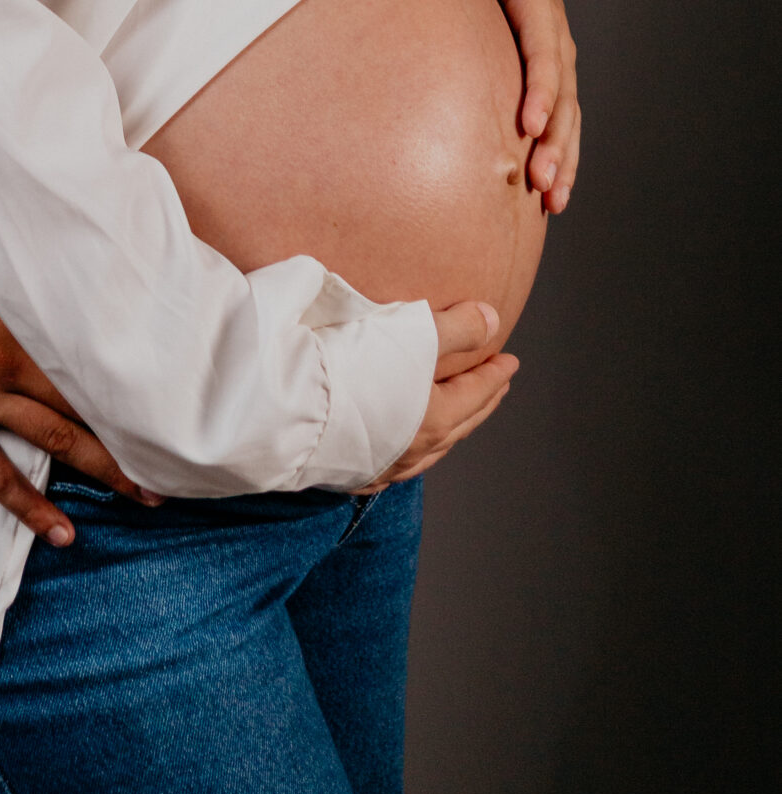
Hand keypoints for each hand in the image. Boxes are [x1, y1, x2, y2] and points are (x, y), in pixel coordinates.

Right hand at [0, 199, 156, 544]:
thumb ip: (16, 254)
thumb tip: (51, 240)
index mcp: (21, 310)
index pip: (94, 349)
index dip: (136, 374)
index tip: (175, 389)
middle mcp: (8, 358)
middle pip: (87, 400)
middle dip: (136, 430)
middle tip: (181, 457)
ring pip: (55, 440)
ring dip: (105, 470)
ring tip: (147, 496)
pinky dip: (29, 505)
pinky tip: (61, 532)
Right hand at [364, 300, 516, 488]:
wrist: (283, 407)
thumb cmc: (346, 364)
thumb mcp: (409, 334)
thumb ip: (456, 327)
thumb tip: (493, 320)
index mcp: (434, 418)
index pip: (475, 392)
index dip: (494, 374)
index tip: (510, 362)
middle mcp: (412, 450)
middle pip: (459, 424)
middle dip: (480, 402)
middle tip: (495, 386)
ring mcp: (379, 467)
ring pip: (428, 452)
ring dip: (448, 431)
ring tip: (456, 417)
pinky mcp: (347, 473)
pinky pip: (393, 468)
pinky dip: (410, 455)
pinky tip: (402, 452)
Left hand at [452, 0, 580, 211]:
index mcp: (537, 1)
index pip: (542, 49)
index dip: (541, 88)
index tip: (528, 126)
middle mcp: (554, 37)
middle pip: (563, 95)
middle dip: (554, 139)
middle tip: (539, 178)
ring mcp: (557, 63)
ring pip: (567, 119)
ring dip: (563, 159)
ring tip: (551, 198)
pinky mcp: (551, 84)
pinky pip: (563, 127)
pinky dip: (564, 161)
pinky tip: (555, 198)